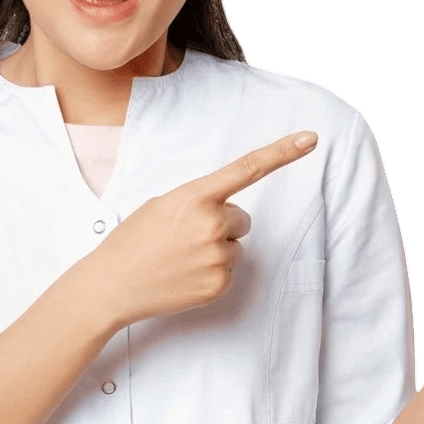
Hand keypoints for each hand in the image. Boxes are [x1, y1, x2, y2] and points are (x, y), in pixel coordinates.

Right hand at [90, 131, 318, 326]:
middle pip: (242, 218)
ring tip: (181, 258)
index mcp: (195, 196)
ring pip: (236, 246)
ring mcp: (218, 256)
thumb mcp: (163, 205)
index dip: (283, 152)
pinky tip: (184, 275)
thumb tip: (226, 213)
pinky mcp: (219, 283)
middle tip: (186, 238)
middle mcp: (212, 223)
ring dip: (216, 249)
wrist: (112, 284)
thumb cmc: (134, 241)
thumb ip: (200, 202)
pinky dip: (211, 272)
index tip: (311, 139)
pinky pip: (230, 270)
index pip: (247, 168)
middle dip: (222, 225)